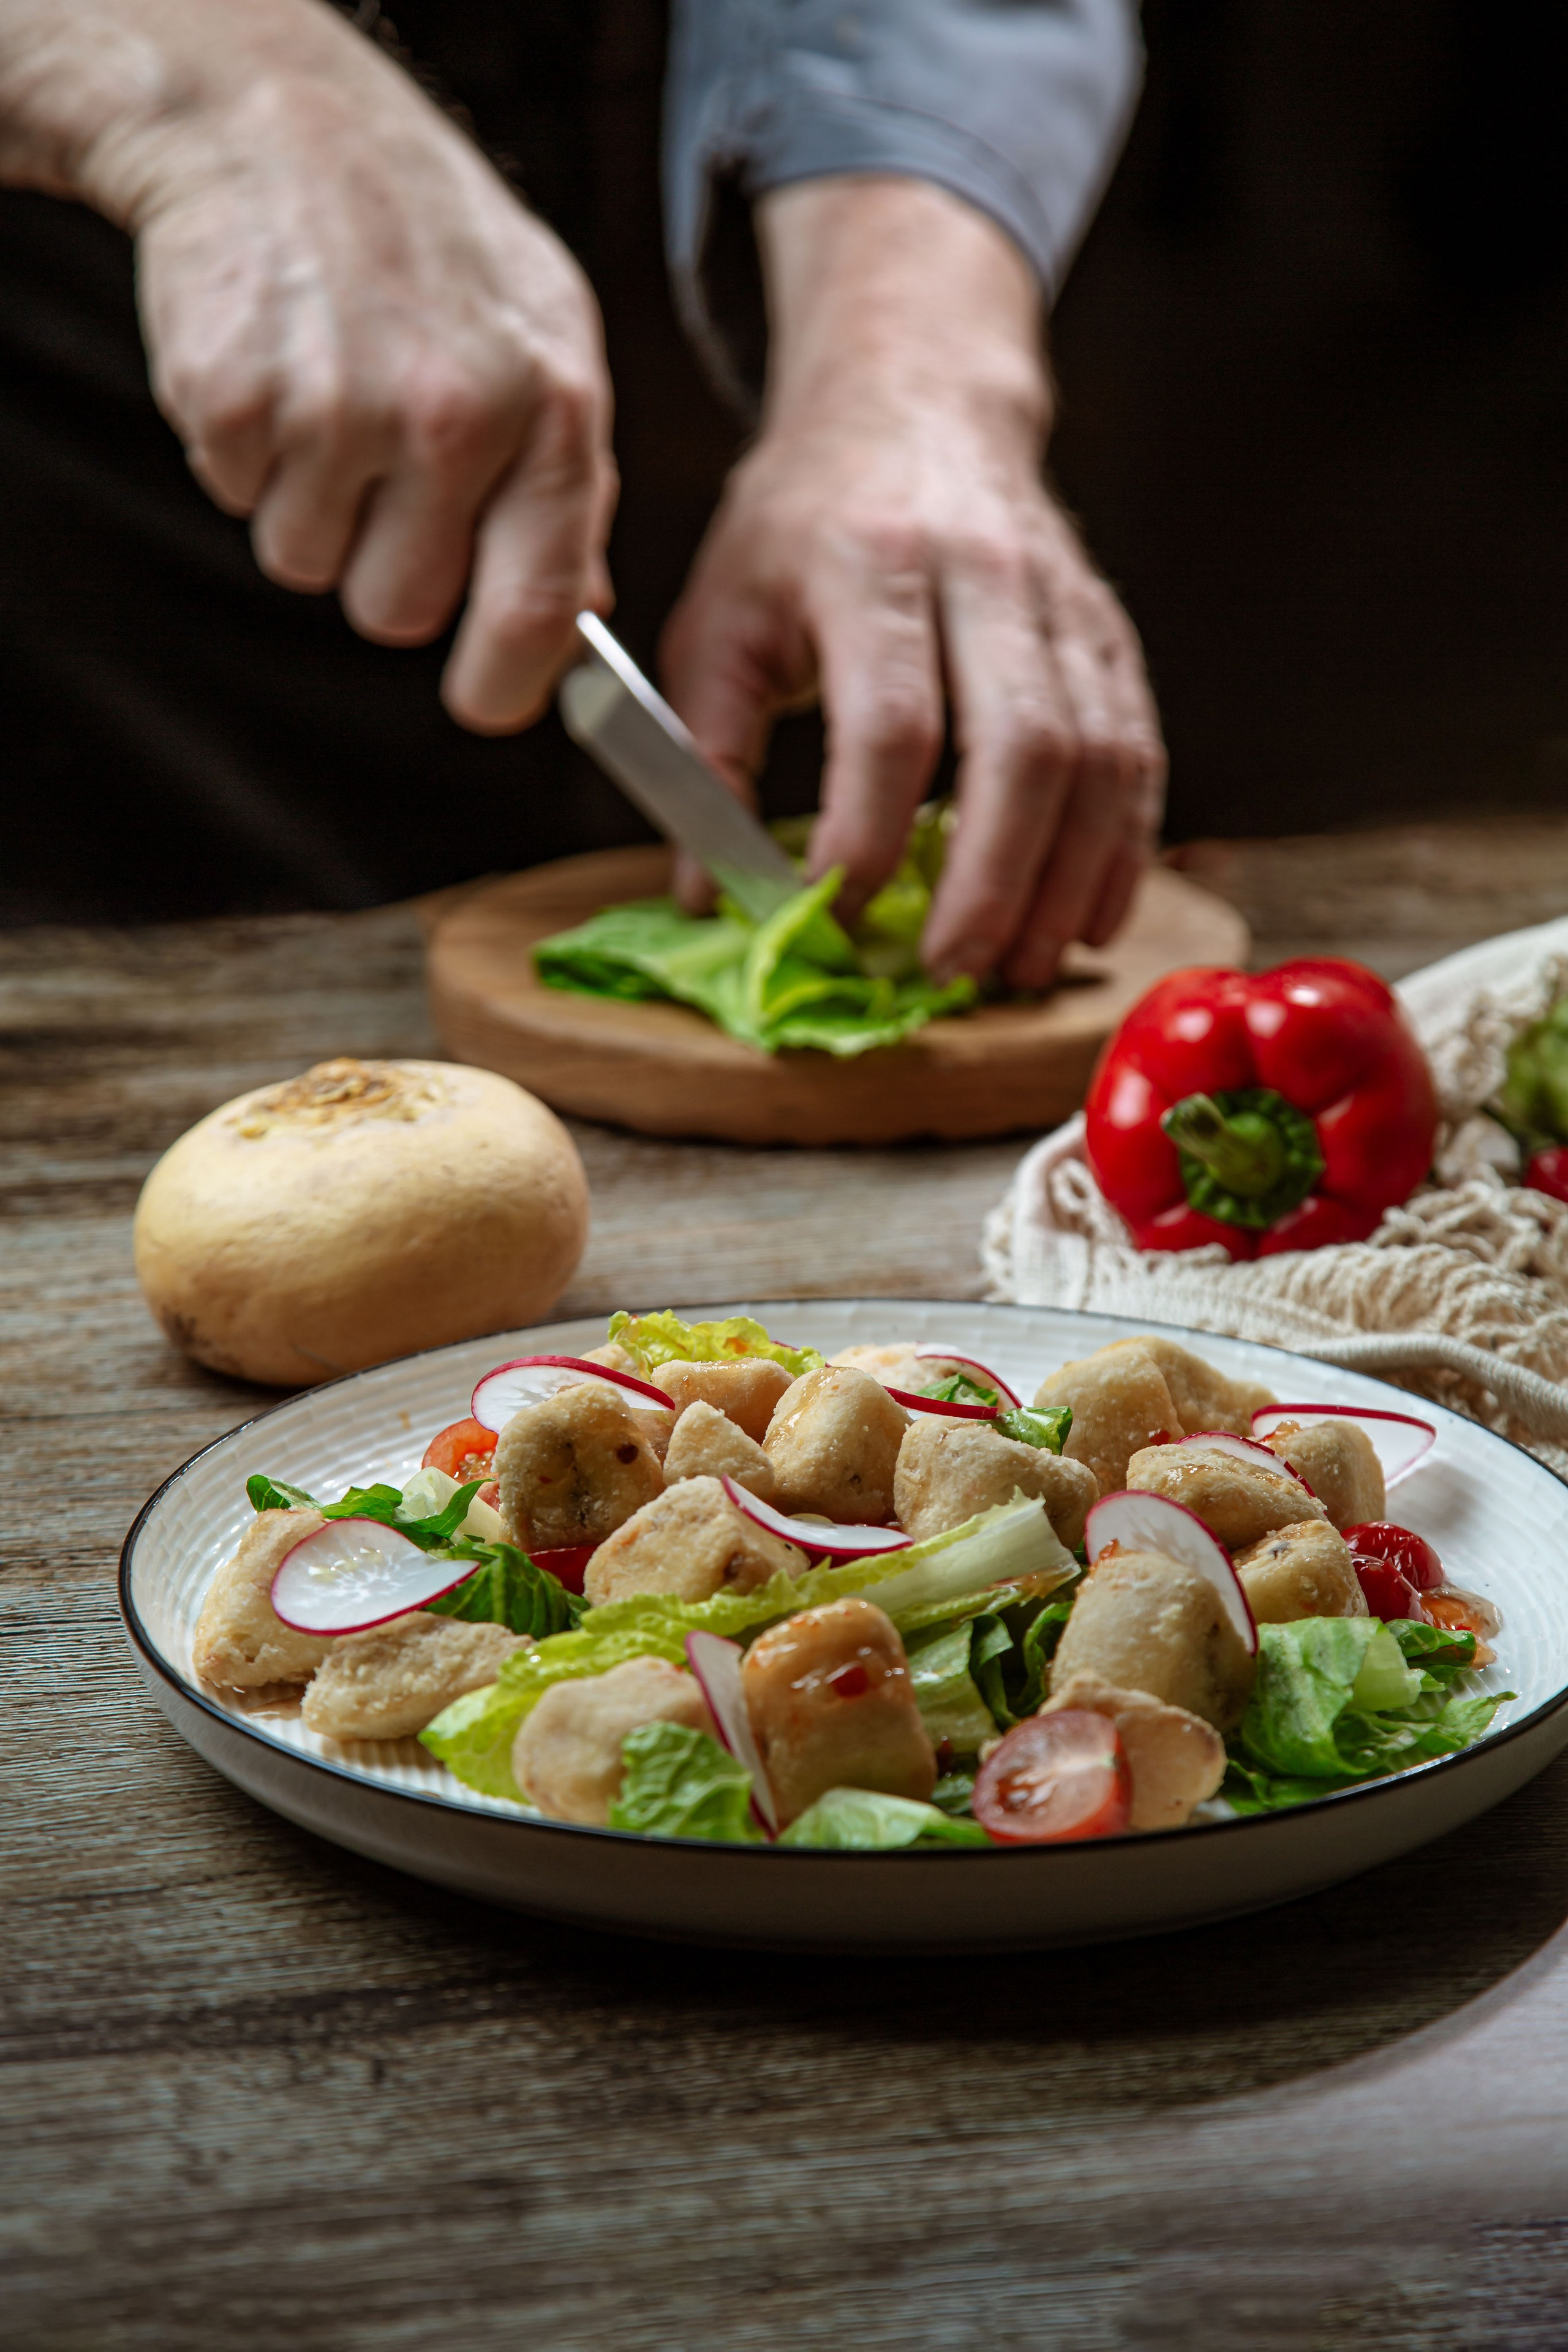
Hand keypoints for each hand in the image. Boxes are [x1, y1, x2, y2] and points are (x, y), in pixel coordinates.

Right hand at [0, 0, 615, 729]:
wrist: (281, 118)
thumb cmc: (430, 241)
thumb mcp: (545, 341)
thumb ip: (569, 488)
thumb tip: (581, 616)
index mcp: (549, 408)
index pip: (540, 610)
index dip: (506, 683)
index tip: (486, 701)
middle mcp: (453, 414)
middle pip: (401, 613)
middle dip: (384, 565)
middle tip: (382, 471)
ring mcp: (340, 410)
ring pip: (310, 569)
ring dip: (311, 507)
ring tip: (332, 397)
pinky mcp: (236, 401)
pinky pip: (236, 503)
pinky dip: (246, 457)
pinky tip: (280, 371)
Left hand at [660, 177, 1165, 986]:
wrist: (910, 401)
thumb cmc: (799, 527)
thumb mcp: (718, 616)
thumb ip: (707, 751)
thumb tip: (707, 894)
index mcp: (868, 561)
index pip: (891, 721)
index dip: (869, 832)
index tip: (834, 912)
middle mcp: (984, 572)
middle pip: (1022, 744)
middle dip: (992, 879)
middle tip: (951, 971)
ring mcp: (1061, 600)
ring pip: (1098, 758)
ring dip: (1064, 882)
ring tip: (1016, 969)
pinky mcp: (1109, 631)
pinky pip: (1137, 751)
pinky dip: (1120, 848)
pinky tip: (1084, 919)